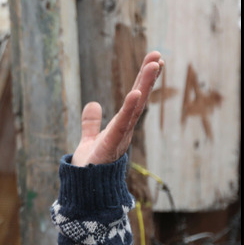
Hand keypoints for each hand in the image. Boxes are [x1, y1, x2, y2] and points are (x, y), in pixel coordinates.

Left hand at [71, 52, 163, 166]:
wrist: (85, 188)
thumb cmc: (91, 166)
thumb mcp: (90, 138)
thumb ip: (91, 122)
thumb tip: (93, 104)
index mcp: (120, 125)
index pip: (134, 97)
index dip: (143, 79)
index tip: (154, 60)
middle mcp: (124, 129)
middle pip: (139, 98)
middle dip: (148, 78)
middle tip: (158, 56)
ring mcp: (120, 136)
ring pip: (135, 108)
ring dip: (144, 86)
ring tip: (154, 66)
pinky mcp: (111, 146)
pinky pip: (122, 124)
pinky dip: (129, 109)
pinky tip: (135, 93)